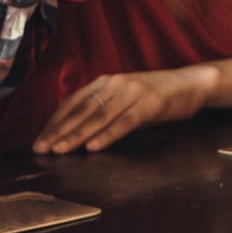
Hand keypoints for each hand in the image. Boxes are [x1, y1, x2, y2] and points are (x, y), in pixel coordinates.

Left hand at [33, 67, 214, 153]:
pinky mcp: (151, 103)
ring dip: (77, 135)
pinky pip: (125, 121)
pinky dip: (108, 135)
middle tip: (40, 150)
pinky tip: (94, 147)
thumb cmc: (156, 95)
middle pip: (81, 110)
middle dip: (58, 131)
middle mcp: (115, 83)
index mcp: (106, 82)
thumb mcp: (125, 98)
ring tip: (60, 150)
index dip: (54, 123)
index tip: (39, 141)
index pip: (72, 103)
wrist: (192, 83)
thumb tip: (76, 131)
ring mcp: (133, 92)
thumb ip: (103, 110)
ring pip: (99, 117)